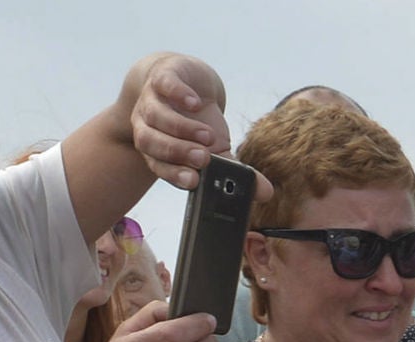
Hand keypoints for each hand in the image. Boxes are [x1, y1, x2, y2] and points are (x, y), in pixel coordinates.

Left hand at [127, 54, 248, 193]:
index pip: (158, 166)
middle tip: (203, 158)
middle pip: (150, 142)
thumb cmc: (199, 120)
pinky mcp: (162, 76)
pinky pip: (164, 85)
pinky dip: (178, 94)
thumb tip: (266, 192)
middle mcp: (147, 126)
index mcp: (157, 150)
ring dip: (182, 128)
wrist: (184, 81)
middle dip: (177, 151)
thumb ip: (236, 170)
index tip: (194, 181)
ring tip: (208, 136)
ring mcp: (151, 100)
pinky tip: (195, 103)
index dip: (173, 174)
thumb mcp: (218, 148)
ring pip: (156, 116)